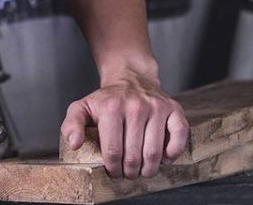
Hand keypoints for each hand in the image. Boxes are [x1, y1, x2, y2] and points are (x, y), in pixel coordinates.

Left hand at [60, 70, 188, 178]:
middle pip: (134, 154)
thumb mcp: (81, 107)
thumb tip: (74, 144)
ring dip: (149, 168)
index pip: (112, 150)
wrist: (130, 79)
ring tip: (143, 171)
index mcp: (111, 108)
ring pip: (154, 151)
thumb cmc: (106, 99)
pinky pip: (179, 136)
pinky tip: (164, 159)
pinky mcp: (173, 109)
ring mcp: (156, 107)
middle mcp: (135, 107)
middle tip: (128, 174)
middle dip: (130, 171)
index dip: (113, 168)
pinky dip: (173, 153)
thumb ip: (72, 125)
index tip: (113, 172)